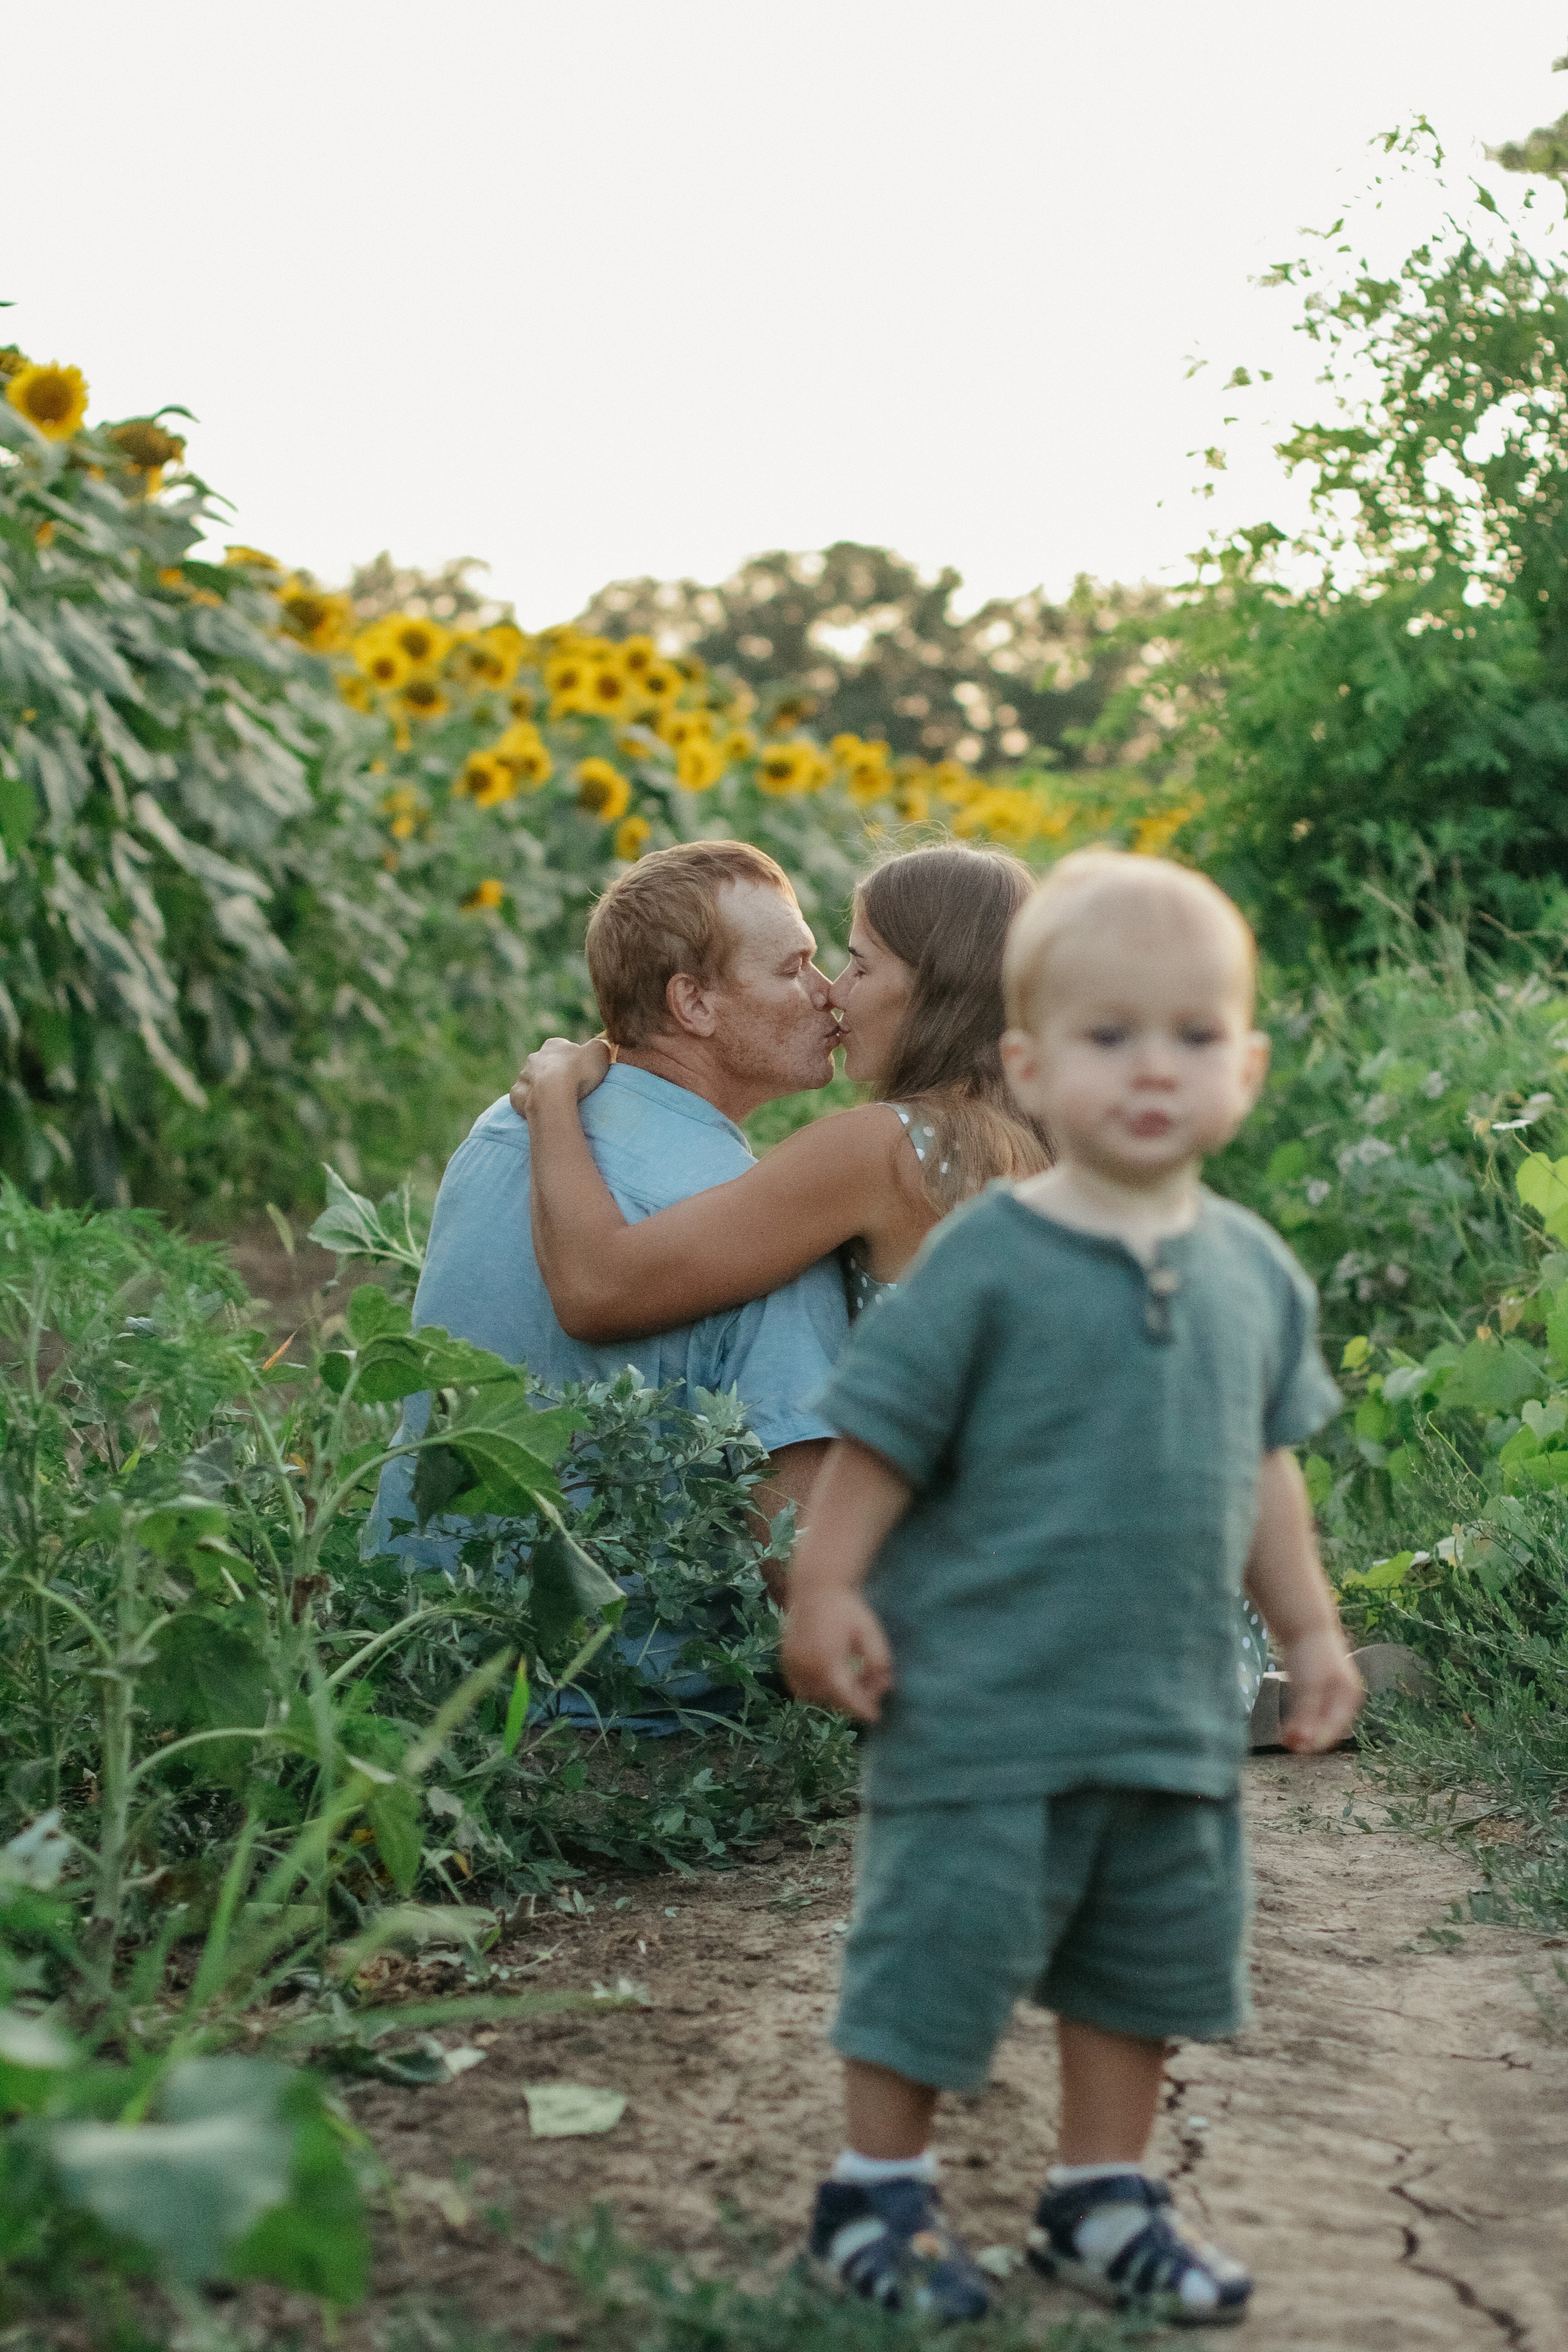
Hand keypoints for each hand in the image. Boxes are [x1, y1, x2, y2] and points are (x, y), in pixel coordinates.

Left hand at [510, 1036, 611, 1119]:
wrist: (552, 1093)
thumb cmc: (578, 1071)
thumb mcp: (599, 1052)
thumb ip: (598, 1047)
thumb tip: (598, 1049)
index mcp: (554, 1044)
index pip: (564, 1049)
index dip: (573, 1060)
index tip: (581, 1073)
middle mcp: (535, 1057)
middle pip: (546, 1064)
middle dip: (555, 1074)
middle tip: (569, 1089)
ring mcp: (523, 1076)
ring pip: (533, 1081)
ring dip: (542, 1089)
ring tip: (556, 1103)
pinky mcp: (516, 1094)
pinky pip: (524, 1098)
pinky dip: (531, 1103)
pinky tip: (543, 1110)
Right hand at [780, 1588, 893, 1722]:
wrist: (816, 1587)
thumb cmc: (847, 1609)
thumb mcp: (870, 1633)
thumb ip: (879, 1662)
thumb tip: (885, 1687)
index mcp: (827, 1663)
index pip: (846, 1699)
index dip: (863, 1710)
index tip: (876, 1716)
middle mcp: (805, 1668)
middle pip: (830, 1700)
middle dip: (851, 1700)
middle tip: (869, 1689)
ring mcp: (792, 1665)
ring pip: (813, 1696)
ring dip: (831, 1695)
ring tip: (850, 1681)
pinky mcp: (785, 1659)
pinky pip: (798, 1686)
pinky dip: (813, 1688)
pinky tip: (828, 1676)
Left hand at [1279, 1628, 1363, 1753]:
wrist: (1304, 1624)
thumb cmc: (1310, 1654)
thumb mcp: (1308, 1687)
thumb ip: (1307, 1715)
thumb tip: (1305, 1744)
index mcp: (1349, 1698)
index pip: (1334, 1731)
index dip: (1314, 1742)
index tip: (1293, 1747)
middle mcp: (1344, 1698)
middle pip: (1328, 1728)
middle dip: (1308, 1738)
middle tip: (1285, 1741)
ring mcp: (1333, 1693)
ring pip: (1319, 1722)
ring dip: (1304, 1731)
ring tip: (1284, 1735)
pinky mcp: (1320, 1688)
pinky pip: (1312, 1712)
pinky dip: (1301, 1720)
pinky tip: (1288, 1724)